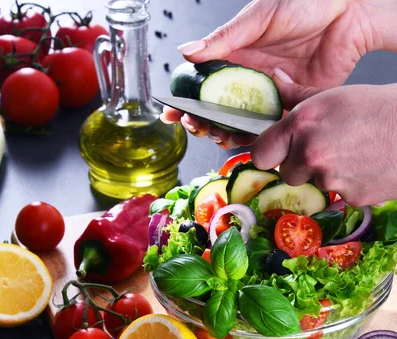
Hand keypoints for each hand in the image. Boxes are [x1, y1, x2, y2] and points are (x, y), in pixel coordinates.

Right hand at [162, 0, 381, 145]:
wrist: (350, 10)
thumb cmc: (306, 2)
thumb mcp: (259, 18)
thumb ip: (224, 39)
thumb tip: (186, 52)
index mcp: (239, 58)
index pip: (205, 86)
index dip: (187, 101)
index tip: (172, 113)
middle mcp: (252, 80)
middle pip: (220, 111)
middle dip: (202, 123)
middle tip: (194, 126)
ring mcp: (272, 95)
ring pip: (242, 125)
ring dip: (225, 134)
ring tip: (216, 135)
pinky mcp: (294, 106)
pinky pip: (272, 128)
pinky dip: (257, 138)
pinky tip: (245, 140)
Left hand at [251, 79, 396, 206]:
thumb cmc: (377, 107)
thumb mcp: (334, 95)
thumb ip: (297, 96)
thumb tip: (275, 82)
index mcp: (301, 124)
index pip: (260, 153)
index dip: (269, 153)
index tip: (277, 151)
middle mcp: (310, 154)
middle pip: (287, 173)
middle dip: (300, 165)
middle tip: (325, 148)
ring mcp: (329, 179)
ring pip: (314, 184)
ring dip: (325, 174)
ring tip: (351, 153)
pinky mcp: (350, 197)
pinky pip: (339, 195)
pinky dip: (349, 184)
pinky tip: (364, 166)